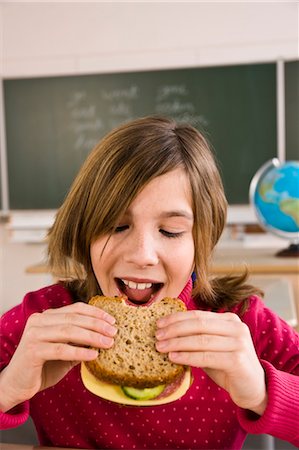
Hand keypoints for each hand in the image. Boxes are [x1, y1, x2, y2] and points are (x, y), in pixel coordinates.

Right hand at [0, 302, 116, 411]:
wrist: (17, 385)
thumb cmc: (43, 367)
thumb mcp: (65, 351)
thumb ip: (80, 342)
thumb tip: (106, 336)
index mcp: (47, 316)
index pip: (75, 309)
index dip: (95, 313)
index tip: (112, 320)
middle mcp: (39, 320)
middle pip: (74, 318)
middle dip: (97, 325)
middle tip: (114, 332)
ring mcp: (34, 334)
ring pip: (68, 331)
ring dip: (92, 337)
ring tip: (108, 343)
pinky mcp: (32, 351)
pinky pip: (61, 349)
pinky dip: (79, 352)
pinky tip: (93, 356)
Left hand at [156, 310, 266, 414]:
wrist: (253, 388)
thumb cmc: (228, 366)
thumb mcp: (212, 347)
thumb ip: (197, 337)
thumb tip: (167, 332)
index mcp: (229, 320)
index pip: (198, 315)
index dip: (177, 318)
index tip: (159, 324)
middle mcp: (236, 327)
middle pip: (198, 324)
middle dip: (174, 329)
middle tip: (157, 335)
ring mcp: (239, 343)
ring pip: (201, 340)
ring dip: (177, 343)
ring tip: (161, 347)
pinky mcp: (237, 360)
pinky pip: (206, 357)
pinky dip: (187, 356)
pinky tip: (174, 357)